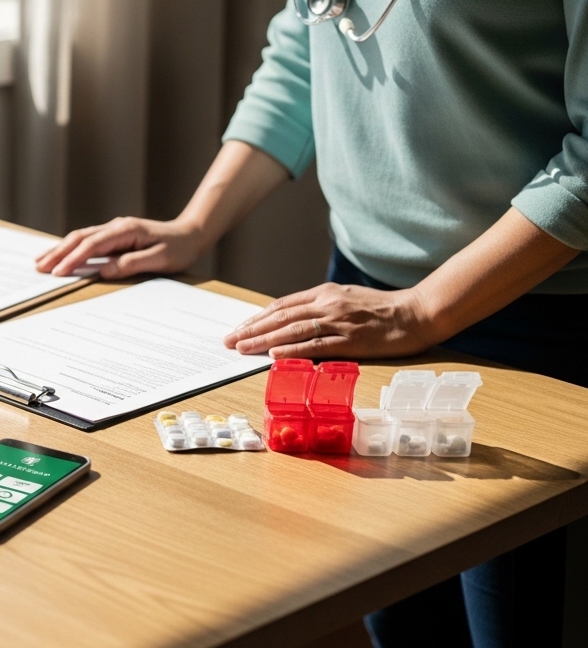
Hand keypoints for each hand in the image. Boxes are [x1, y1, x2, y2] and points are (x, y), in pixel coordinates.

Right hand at [36, 217, 206, 277]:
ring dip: (60, 249)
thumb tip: (105, 270)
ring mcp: (115, 230)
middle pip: (79, 237)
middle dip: (58, 252)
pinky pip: (87, 241)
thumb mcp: (161, 259)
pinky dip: (71, 248)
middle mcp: (117, 226)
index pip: (92, 245)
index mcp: (126, 230)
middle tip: (38, 267)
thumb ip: (132, 263)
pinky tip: (61, 255)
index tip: (59, 272)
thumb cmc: (180, 248)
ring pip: (80, 237)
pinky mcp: (115, 236)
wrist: (192, 233)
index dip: (73, 258)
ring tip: (41, 261)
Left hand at [222, 283, 440, 358]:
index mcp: (325, 293)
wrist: (418, 313)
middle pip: (280, 317)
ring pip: (292, 330)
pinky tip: (274, 354)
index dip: (257, 318)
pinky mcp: (351, 339)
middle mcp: (327, 304)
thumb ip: (322, 307)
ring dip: (264, 339)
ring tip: (242, 348)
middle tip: (229, 341)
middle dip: (251, 329)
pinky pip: (316, 345)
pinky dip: (293, 349)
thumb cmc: (383, 310)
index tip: (239, 328)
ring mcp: (339, 321)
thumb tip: (294, 322)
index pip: (282, 305)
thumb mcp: (347, 299)